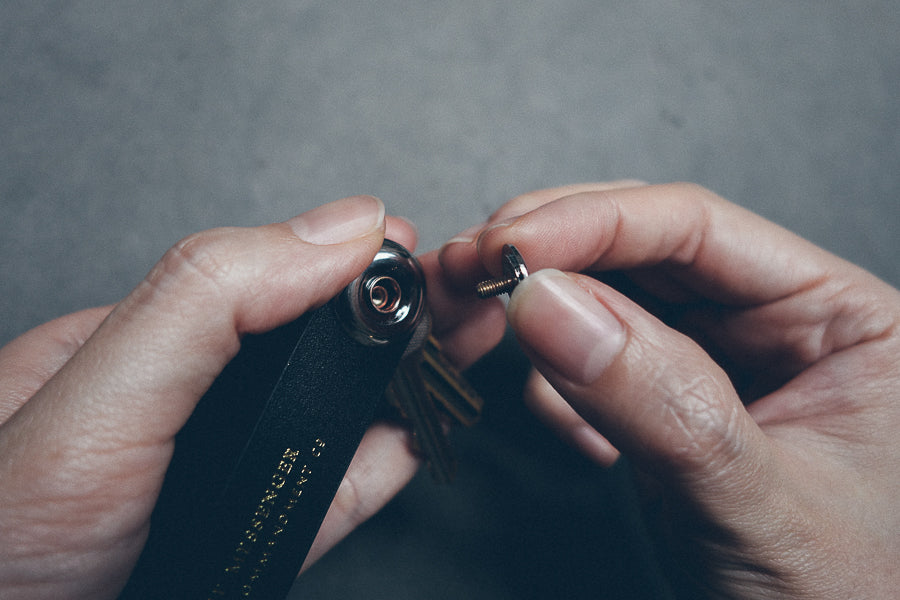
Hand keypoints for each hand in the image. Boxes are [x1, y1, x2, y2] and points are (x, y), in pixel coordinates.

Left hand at [0, 196, 502, 599]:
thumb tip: (337, 228)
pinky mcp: (248, 538)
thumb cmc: (5, 542)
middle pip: (308, 347)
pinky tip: (414, 433)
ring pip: (329, 417)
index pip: (259, 280)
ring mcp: (217, 473)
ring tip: (460, 346)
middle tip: (463, 298)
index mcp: (133, 347)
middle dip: (394, 315)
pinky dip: (384, 462)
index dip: (344, 260)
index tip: (414, 253)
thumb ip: (210, 300)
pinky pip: (329, 495)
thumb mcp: (99, 395)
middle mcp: (181, 405)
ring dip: (403, 378)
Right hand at [440, 182, 899, 598]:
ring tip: (479, 330)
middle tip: (470, 271)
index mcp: (836, 316)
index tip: (508, 246)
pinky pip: (592, 361)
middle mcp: (774, 324)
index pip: (697, 228)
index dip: (591, 224)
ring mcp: (716, 365)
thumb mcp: (757, 502)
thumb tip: (551, 306)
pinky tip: (563, 420)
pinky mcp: (667, 407)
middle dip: (546, 257)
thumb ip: (659, 401)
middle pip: (638, 250)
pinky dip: (552, 378)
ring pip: (604, 299)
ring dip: (534, 312)